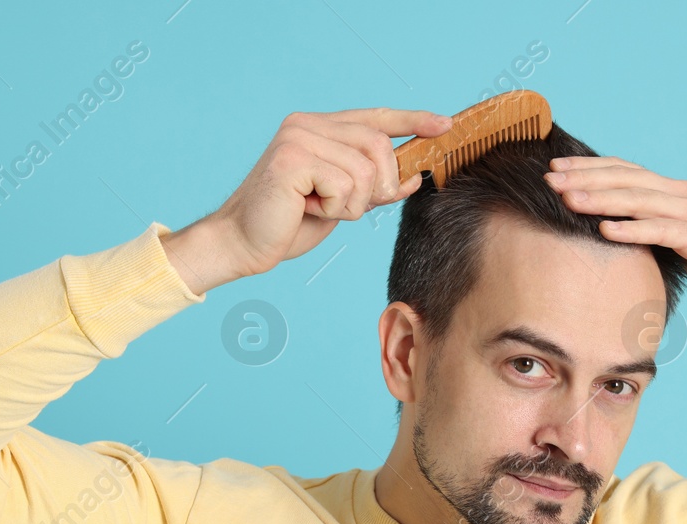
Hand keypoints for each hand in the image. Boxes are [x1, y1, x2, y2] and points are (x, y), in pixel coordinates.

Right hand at [162, 107, 452, 294]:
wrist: (243, 243)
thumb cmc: (288, 223)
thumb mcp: (342, 201)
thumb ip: (373, 185)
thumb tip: (414, 176)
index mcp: (318, 127)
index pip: (375, 117)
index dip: (412, 120)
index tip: (443, 125)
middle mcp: (307, 124)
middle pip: (379, 145)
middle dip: (380, 185)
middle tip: (351, 208)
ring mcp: (298, 137)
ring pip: (365, 170)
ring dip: (353, 203)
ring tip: (321, 208)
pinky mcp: (292, 159)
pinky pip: (344, 186)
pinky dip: (335, 209)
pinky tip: (307, 209)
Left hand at [543, 156, 686, 311]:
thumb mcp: (683, 241)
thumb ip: (655, 232)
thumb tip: (618, 238)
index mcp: (675, 193)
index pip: (625, 173)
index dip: (590, 169)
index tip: (555, 171)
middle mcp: (682, 194)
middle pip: (626, 180)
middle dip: (585, 178)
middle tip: (549, 179)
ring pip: (639, 200)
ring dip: (601, 198)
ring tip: (568, 199)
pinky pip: (662, 230)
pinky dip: (632, 228)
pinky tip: (606, 229)